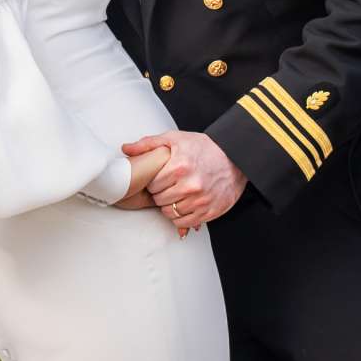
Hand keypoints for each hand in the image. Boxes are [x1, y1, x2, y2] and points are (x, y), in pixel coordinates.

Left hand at [124, 130, 246, 234]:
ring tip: (176, 195)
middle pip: (160, 200)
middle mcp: (190, 185)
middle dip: (160, 194)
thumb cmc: (204, 148)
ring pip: (170, 213)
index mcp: (179, 166)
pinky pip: (184, 222)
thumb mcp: (175, 139)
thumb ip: (148, 144)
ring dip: (169, 206)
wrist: (235, 157)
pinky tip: (184, 204)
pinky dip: (181, 216)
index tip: (159, 178)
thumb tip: (126, 149)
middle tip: (167, 187)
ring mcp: (200, 200)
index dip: (153, 182)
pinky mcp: (209, 211)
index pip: (152, 184)